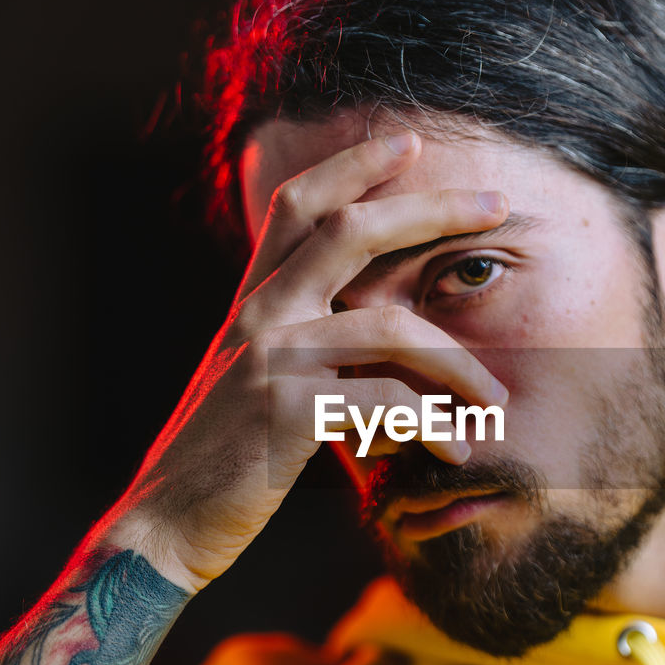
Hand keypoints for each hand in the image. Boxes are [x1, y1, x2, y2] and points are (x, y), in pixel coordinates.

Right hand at [115, 130, 509, 591]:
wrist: (167, 523)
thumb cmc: (226, 458)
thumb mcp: (256, 381)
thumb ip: (307, 344)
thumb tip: (390, 334)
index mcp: (254, 302)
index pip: (300, 207)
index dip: (352, 165)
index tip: (408, 141)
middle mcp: (260, 314)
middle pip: (351, 230)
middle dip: (431, 209)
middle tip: (498, 204)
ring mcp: (272, 358)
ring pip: (392, 327)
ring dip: (460, 364)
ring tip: (496, 400)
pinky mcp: (287, 412)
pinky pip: (387, 402)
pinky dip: (434, 425)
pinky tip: (456, 450)